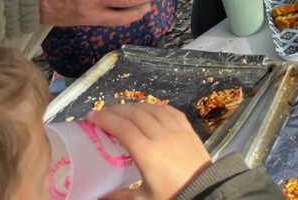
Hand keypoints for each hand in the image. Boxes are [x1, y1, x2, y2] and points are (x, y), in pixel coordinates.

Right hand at [89, 103, 210, 199]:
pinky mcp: (188, 128)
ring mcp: (176, 129)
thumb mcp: (143, 199)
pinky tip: (149, 109)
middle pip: (135, 114)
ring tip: (122, 110)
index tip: (92, 116)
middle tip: (103, 112)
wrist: (206, 190)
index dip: (105, 119)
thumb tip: (98, 196)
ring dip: (135, 106)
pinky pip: (170, 111)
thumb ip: (119, 196)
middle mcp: (161, 136)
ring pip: (152, 109)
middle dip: (116, 110)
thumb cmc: (172, 195)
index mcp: (147, 153)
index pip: (122, 128)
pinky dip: (156, 107)